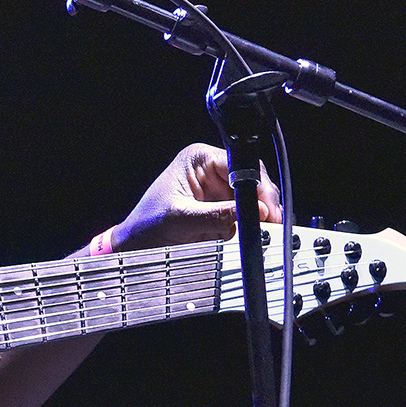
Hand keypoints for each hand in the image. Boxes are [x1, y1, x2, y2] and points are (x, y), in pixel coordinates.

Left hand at [108, 142, 281, 251]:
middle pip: (253, 180)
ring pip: (254, 199)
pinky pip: (246, 215)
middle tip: (269, 224)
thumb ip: (217, 215)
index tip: (265, 207)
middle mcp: (211, 169)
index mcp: (198, 159)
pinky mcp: (222, 208)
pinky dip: (250, 226)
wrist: (136, 247)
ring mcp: (219, 190)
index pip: (240, 164)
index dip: (257, 185)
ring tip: (255, 232)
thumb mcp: (181, 219)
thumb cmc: (147, 226)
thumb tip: (253, 212)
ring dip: (257, 216)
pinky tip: (247, 235)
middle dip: (262, 203)